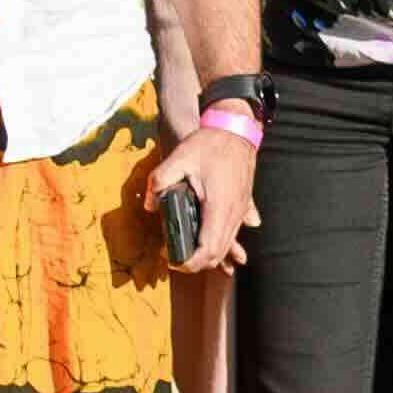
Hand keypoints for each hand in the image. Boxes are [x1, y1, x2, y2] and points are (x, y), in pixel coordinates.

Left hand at [154, 113, 261, 270]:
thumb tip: (149, 205)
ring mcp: (241, 209)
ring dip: (213, 256)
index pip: (209, 248)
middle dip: (198, 263)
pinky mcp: (243, 204)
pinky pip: (237, 231)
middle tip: (176, 260)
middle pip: (219, 251)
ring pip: (229, 243)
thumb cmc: (210, 143)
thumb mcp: (179, 158)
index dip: (191, 262)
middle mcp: (233, 212)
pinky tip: (233, 255)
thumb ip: (159, 181)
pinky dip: (231, 245)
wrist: (236, 129)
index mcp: (218, 206)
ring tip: (197, 259)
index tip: (174, 261)